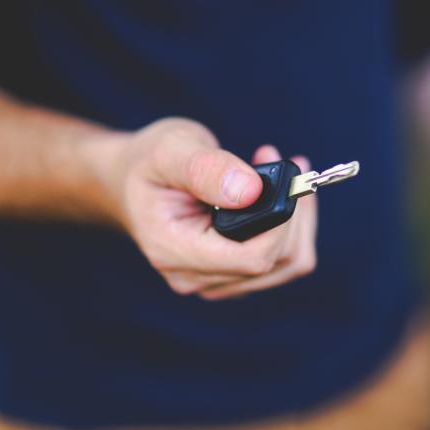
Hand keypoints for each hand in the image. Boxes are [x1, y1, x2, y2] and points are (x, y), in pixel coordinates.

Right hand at [105, 117, 316, 299]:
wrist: (132, 182)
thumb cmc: (148, 163)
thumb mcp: (169, 149)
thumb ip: (206, 169)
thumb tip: (251, 191)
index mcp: (175, 251)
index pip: (252, 259)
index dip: (281, 223)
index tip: (283, 177)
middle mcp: (196, 277)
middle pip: (276, 263)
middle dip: (293, 212)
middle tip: (285, 162)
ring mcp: (215, 280)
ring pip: (287, 264)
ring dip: (298, 218)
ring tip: (279, 172)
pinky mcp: (232, 273)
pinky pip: (282, 260)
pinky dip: (290, 225)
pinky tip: (275, 192)